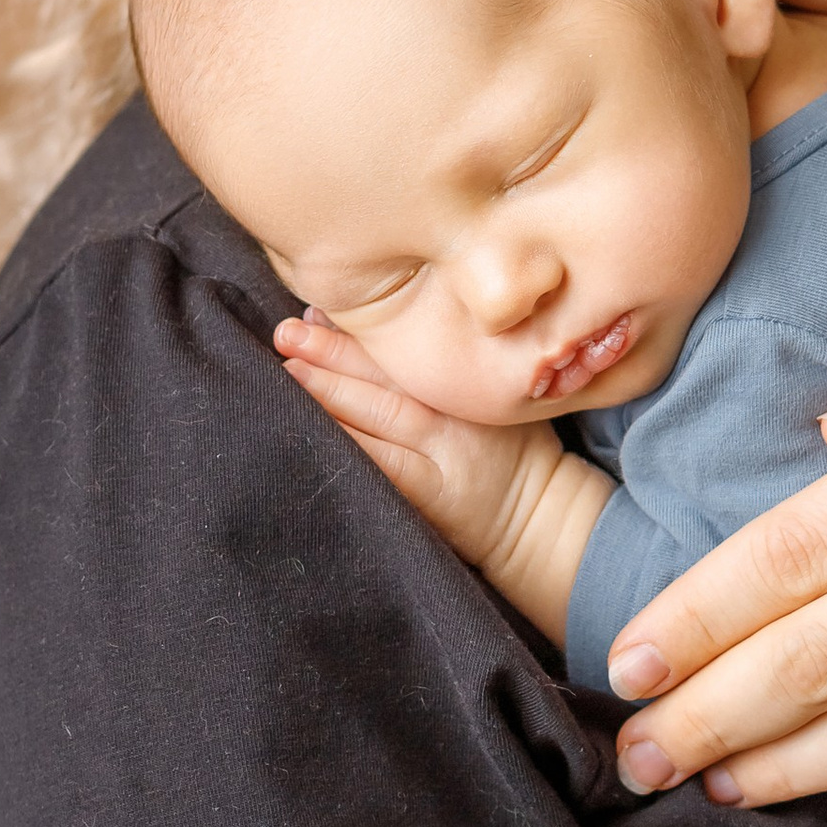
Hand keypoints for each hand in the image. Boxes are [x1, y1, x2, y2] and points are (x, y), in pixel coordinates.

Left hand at [274, 312, 558, 584]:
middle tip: (287, 332)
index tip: (315, 310)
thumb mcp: (494, 397)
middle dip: (333, 352)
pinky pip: (383, 465)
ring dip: (331, 391)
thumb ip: (449, 367)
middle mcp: (453, 414)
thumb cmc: (512, 450)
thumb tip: (386, 332)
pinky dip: (349, 443)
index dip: (358, 332)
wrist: (539, 516)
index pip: (406, 351)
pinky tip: (315, 430)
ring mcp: (441, 455)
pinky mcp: (431, 494)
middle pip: (387, 376)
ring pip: (380, 416)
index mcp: (466, 385)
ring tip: (290, 369)